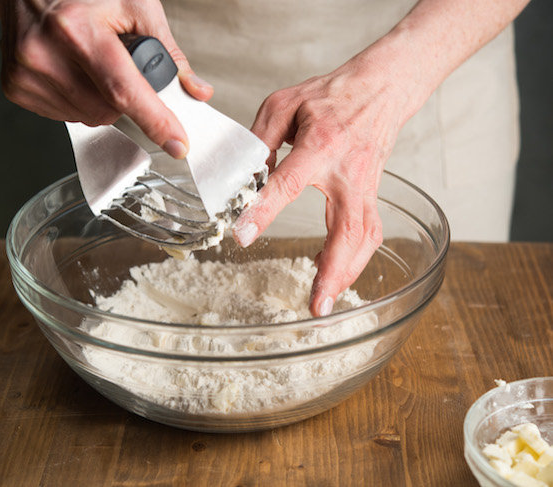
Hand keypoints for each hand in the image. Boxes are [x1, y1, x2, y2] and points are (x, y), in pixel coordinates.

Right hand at [0, 0, 212, 157]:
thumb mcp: (134, 5)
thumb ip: (169, 52)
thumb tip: (196, 91)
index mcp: (77, 29)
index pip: (124, 89)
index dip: (155, 120)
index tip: (177, 144)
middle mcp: (45, 52)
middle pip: (108, 110)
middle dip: (123, 96)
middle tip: (114, 64)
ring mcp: (26, 73)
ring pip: (88, 117)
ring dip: (100, 100)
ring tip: (88, 62)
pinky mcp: (16, 86)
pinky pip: (65, 116)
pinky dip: (77, 101)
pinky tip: (70, 71)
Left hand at [233, 50, 416, 316]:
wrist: (380, 90)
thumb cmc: (330, 96)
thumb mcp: (284, 104)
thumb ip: (261, 140)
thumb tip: (244, 175)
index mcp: (321, 146)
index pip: (288, 183)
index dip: (265, 211)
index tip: (244, 236)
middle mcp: (347, 172)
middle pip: (347, 229)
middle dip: (334, 271)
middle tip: (317, 305)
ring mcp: (365, 187)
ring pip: (363, 238)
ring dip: (347, 273)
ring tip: (324, 302)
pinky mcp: (371, 195)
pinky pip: (367, 232)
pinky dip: (353, 259)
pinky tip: (332, 272)